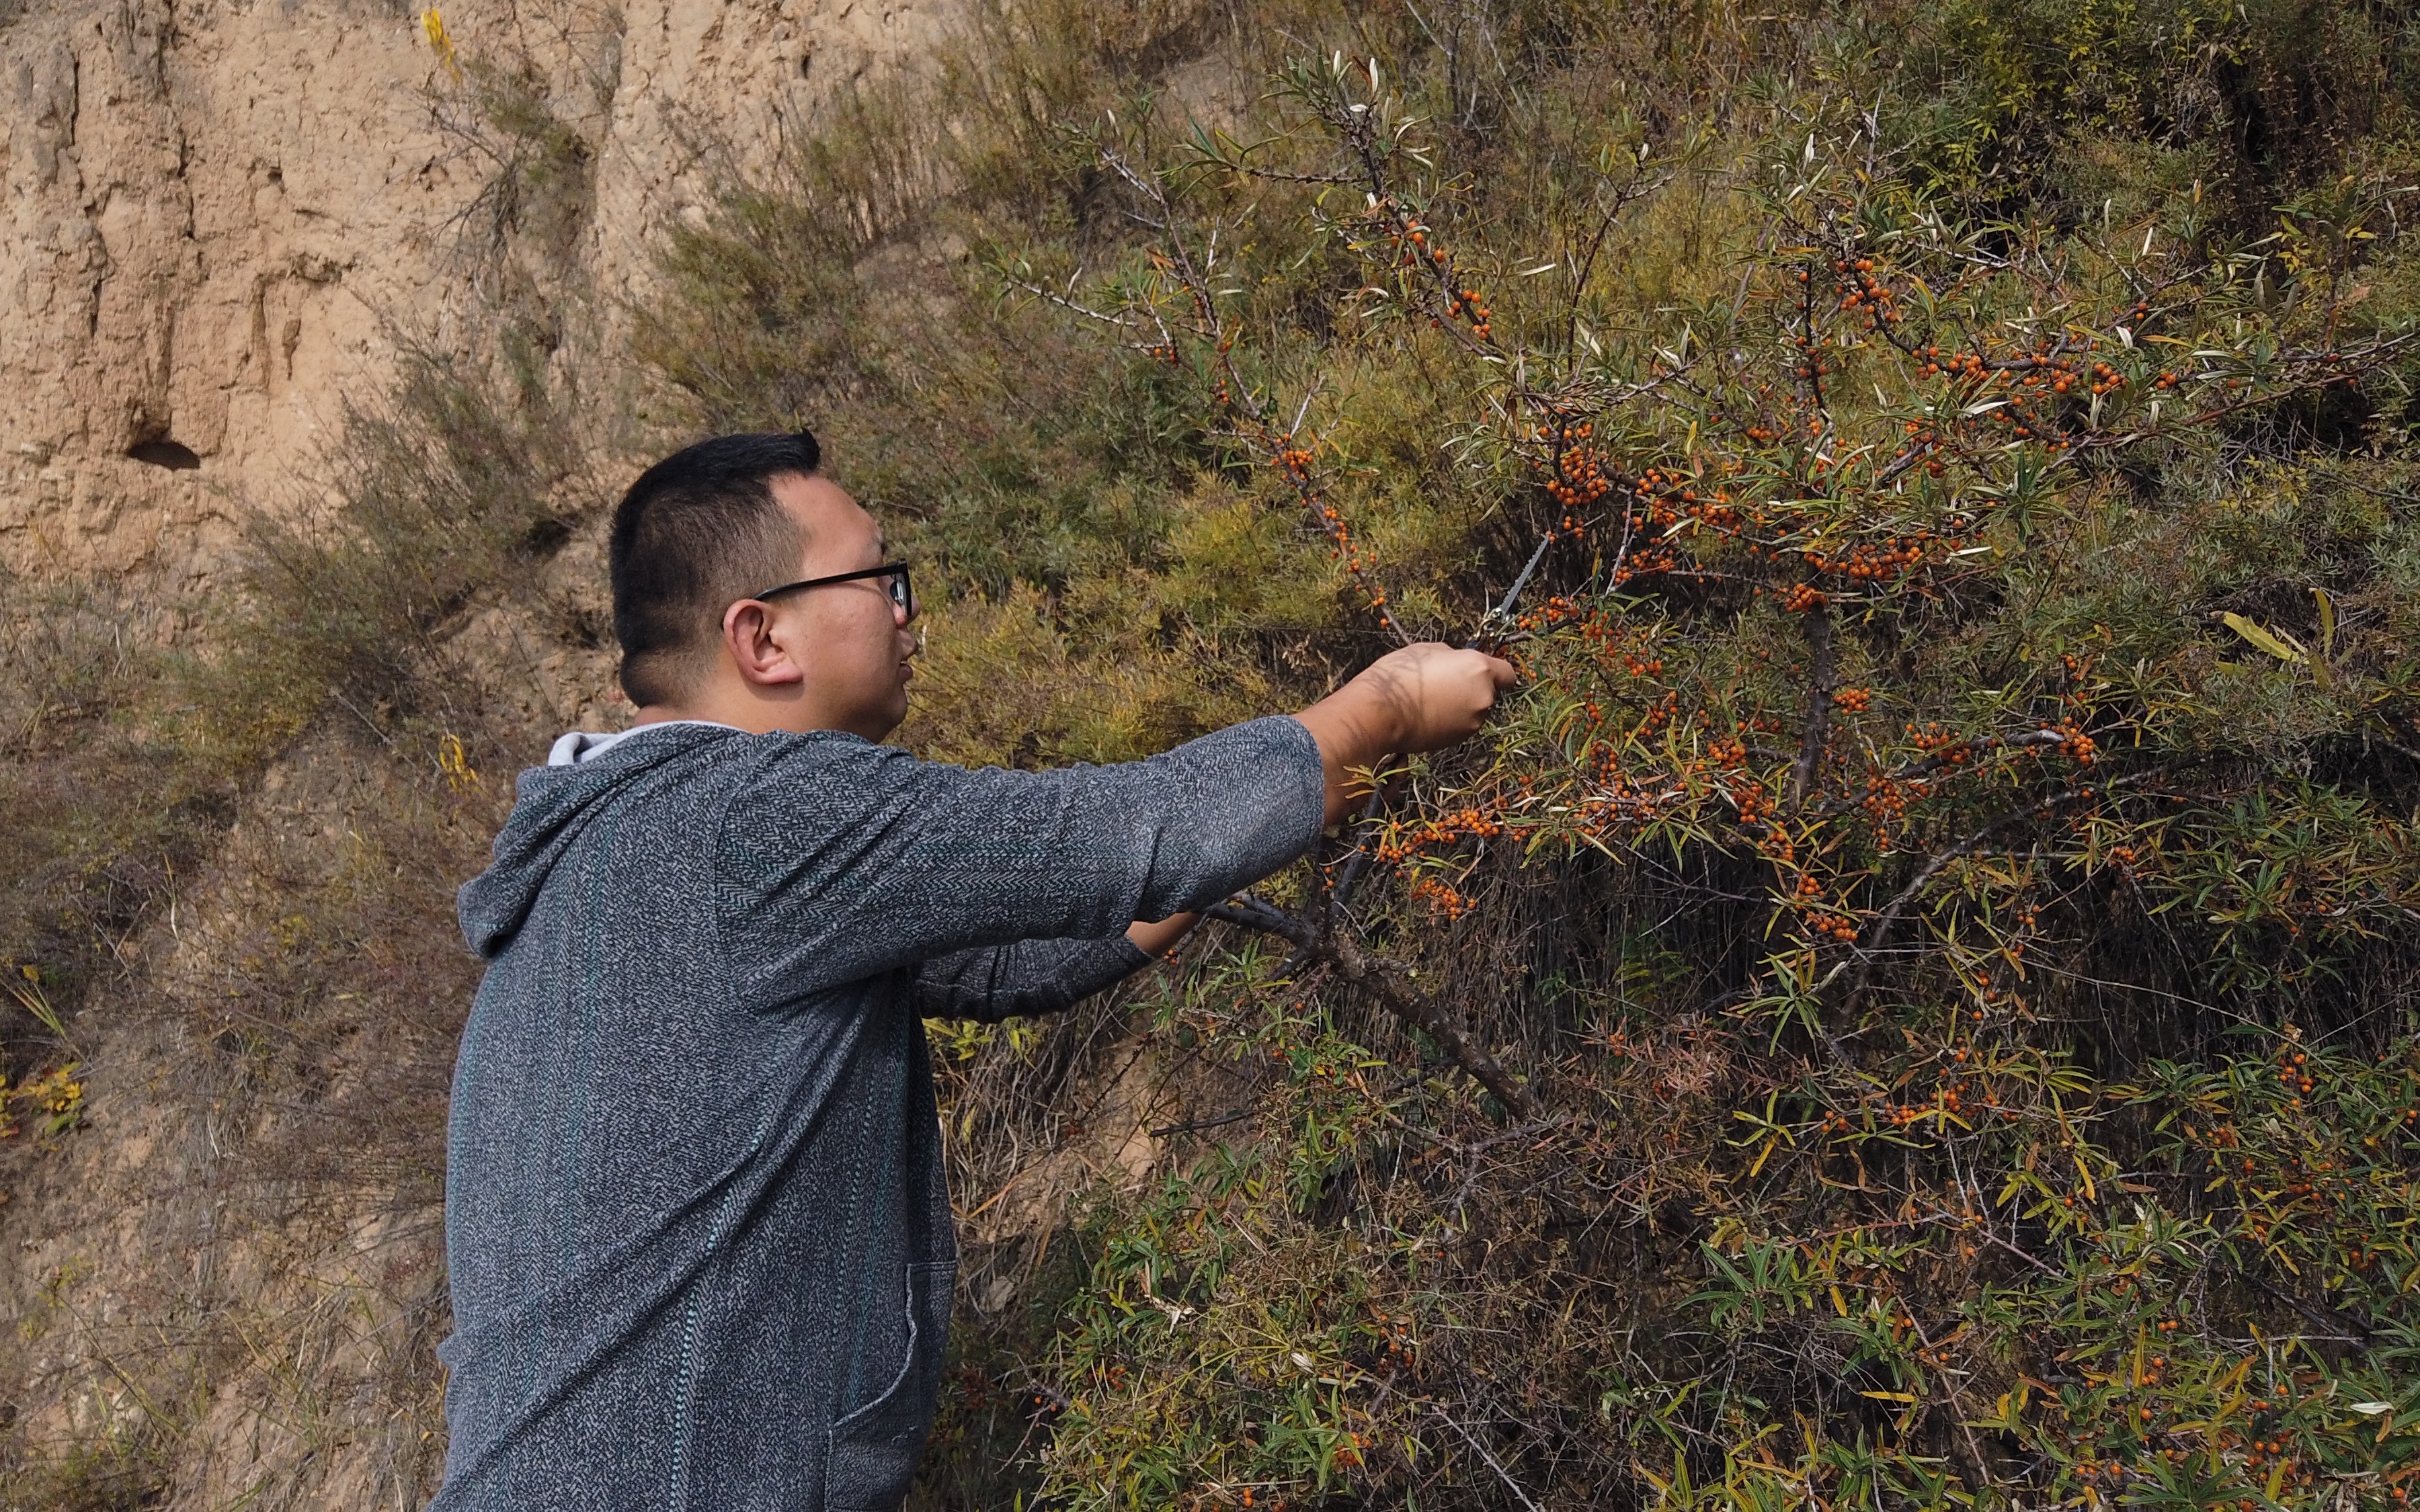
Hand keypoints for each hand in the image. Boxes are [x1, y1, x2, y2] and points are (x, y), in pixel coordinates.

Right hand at [1346, 642, 1518, 752]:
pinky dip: (1448, 722)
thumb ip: (1452, 656)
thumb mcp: (1427, 649)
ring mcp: (1472, 722)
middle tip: (1442, 684)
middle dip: (1470, 689)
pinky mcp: (1458, 740)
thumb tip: (1456, 662)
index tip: (1481, 673)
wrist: (1380, 712)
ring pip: (1472, 710)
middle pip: (1487, 692)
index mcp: (1478, 669)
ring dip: (1459, 706)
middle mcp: (1483, 697)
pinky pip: (1459, 726)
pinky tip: (1426, 715)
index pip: (1507, 673)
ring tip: (1429, 701)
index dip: (1495, 672)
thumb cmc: (1400, 675)